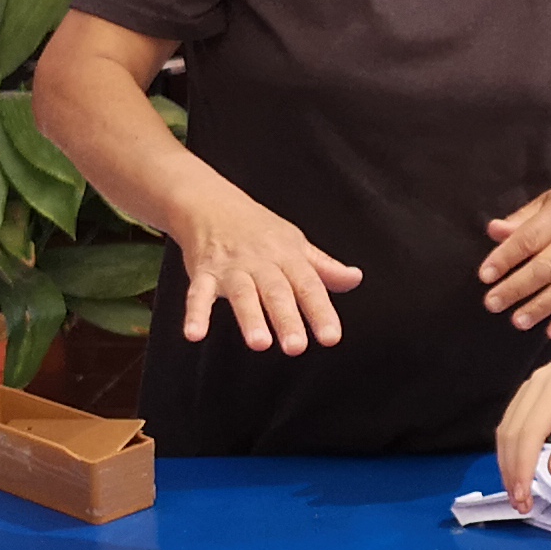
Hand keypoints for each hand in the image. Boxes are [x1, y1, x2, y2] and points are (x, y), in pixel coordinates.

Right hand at [177, 186, 363, 354]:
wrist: (211, 203)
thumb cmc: (259, 228)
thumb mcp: (296, 243)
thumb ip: (324, 267)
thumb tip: (355, 279)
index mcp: (288, 257)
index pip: (309, 286)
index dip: (321, 312)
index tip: (331, 337)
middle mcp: (261, 262)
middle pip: (276, 292)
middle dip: (286, 319)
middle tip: (296, 347)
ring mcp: (231, 268)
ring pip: (242, 293)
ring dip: (250, 317)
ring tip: (259, 343)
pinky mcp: (203, 273)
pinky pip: (198, 294)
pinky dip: (195, 314)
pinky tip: (194, 334)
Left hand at [478, 184, 550, 339]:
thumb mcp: (545, 203)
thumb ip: (519, 220)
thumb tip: (493, 229)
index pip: (529, 239)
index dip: (505, 258)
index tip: (485, 275)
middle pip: (546, 267)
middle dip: (517, 288)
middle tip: (493, 303)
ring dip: (541, 308)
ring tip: (518, 322)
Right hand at [494, 330, 550, 507]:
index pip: (529, 434)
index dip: (522, 468)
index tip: (524, 496)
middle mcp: (537, 383)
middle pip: (511, 433)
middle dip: (511, 471)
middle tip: (521, 504)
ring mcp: (531, 384)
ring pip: (506, 427)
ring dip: (507, 462)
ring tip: (517, 491)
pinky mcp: (530, 388)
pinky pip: (512, 419)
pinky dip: (511, 446)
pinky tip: (517, 466)